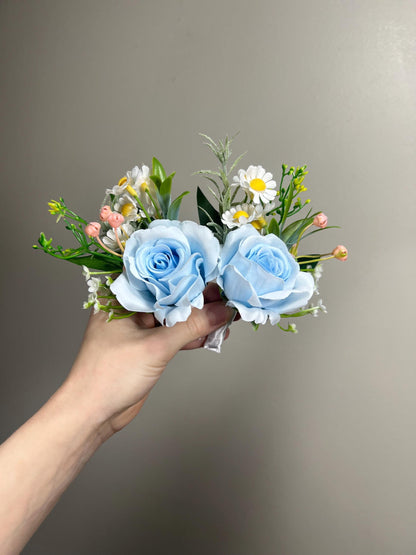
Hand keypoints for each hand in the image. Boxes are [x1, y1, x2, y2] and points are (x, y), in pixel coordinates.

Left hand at [64, 283, 233, 433]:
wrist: (93, 414)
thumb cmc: (109, 375)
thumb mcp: (155, 346)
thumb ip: (191, 326)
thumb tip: (221, 310)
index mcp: (121, 296)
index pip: (161, 276)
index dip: (190, 273)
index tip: (218, 274)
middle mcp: (129, 307)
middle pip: (171, 295)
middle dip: (200, 298)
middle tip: (228, 297)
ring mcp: (139, 327)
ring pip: (175, 316)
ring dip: (200, 318)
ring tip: (228, 315)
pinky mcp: (148, 346)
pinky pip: (175, 334)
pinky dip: (193, 335)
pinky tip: (214, 334)